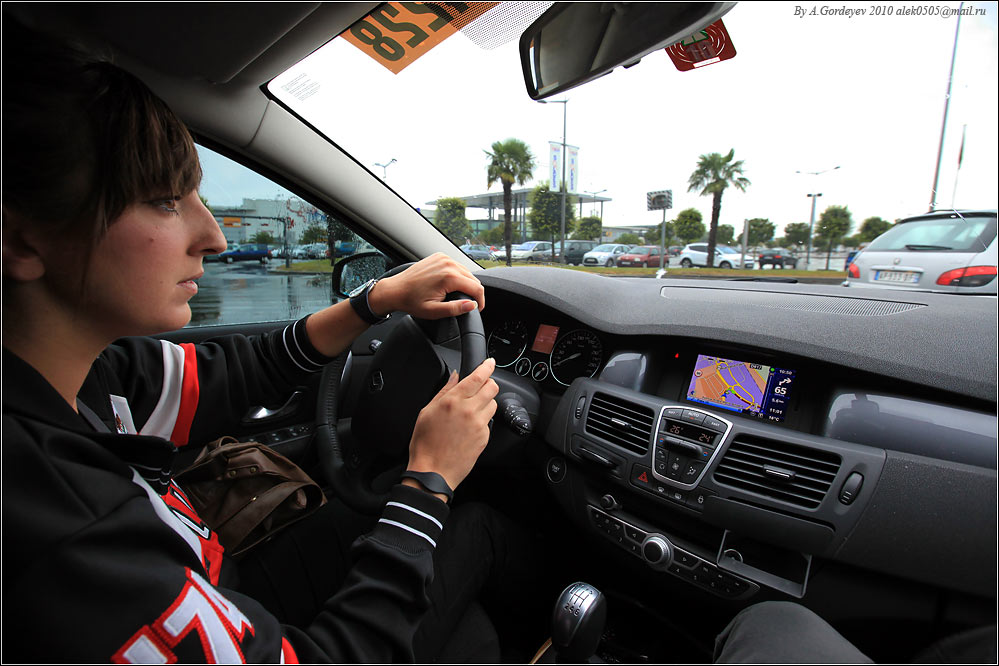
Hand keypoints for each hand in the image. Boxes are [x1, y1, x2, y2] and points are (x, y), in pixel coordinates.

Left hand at [368, 253, 484, 318]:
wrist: (395, 290)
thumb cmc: (411, 301)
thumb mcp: (434, 311)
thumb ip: (455, 309)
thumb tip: (472, 305)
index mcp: (449, 276)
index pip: (477, 288)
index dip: (480, 301)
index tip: (477, 309)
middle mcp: (448, 263)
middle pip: (473, 279)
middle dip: (473, 292)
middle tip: (467, 305)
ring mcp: (443, 258)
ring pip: (466, 272)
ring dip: (466, 284)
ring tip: (458, 295)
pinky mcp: (439, 256)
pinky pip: (456, 266)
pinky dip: (458, 275)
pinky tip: (450, 285)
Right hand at [406, 358, 497, 491]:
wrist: (433, 472)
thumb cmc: (425, 444)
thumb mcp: (427, 411)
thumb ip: (444, 391)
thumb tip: (455, 376)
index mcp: (453, 400)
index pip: (478, 376)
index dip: (487, 366)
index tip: (490, 363)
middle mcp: (469, 410)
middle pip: (492, 387)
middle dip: (489, 384)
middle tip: (481, 387)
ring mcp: (479, 424)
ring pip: (493, 404)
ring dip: (486, 402)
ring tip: (471, 411)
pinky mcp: (484, 437)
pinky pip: (489, 421)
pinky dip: (482, 420)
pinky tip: (469, 427)